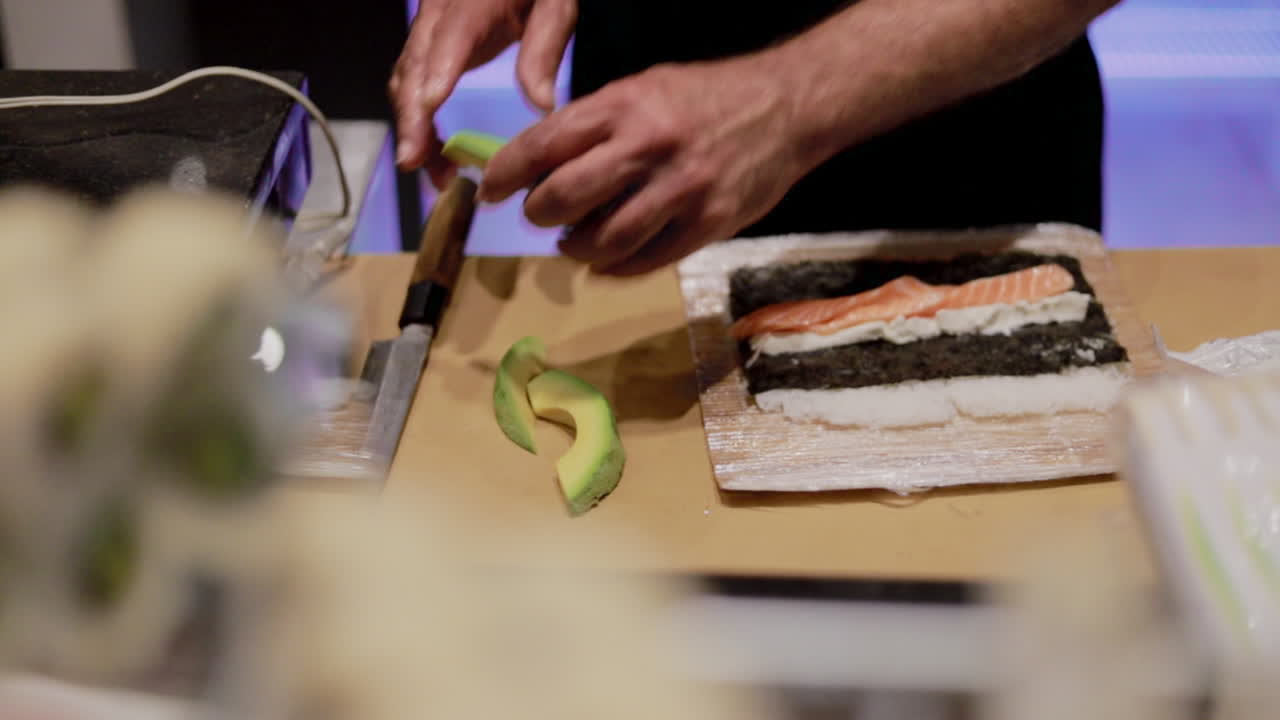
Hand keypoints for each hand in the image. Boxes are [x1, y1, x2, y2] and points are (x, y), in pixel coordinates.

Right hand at [389, 0, 576, 186]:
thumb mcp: (553, 6)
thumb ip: (544, 49)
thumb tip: (543, 105)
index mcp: (472, 4)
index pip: (450, 39)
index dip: (437, 74)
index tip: (430, 108)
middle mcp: (437, 15)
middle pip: (414, 67)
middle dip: (412, 119)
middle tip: (416, 164)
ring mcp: (425, 28)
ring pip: (405, 80)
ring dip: (412, 128)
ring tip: (435, 174)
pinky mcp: (424, 43)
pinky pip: (409, 82)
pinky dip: (415, 119)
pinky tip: (432, 150)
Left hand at [480, 59, 814, 275]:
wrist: (787, 107)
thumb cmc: (705, 99)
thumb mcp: (644, 90)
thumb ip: (596, 125)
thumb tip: (538, 166)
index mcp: (625, 106)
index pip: (545, 143)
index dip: (509, 174)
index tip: (493, 191)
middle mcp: (650, 145)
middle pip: (566, 196)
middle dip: (541, 216)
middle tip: (541, 219)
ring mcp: (682, 189)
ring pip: (605, 240)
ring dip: (578, 250)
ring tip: (575, 244)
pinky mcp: (709, 223)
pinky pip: (647, 261)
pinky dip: (617, 268)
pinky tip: (609, 261)